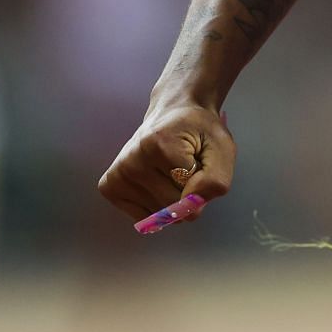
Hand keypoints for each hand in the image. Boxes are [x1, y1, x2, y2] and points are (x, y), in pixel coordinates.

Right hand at [97, 98, 234, 227]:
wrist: (174, 114)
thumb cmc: (200, 132)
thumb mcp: (222, 149)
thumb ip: (215, 181)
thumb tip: (190, 211)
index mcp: (159, 145)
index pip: (190, 193)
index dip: (202, 183)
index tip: (199, 159)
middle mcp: (131, 161)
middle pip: (172, 207)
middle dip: (188, 194)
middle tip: (186, 166)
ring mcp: (116, 175)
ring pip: (159, 214)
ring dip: (173, 199)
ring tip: (171, 170)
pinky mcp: (109, 187)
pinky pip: (143, 217)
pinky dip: (157, 206)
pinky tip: (157, 181)